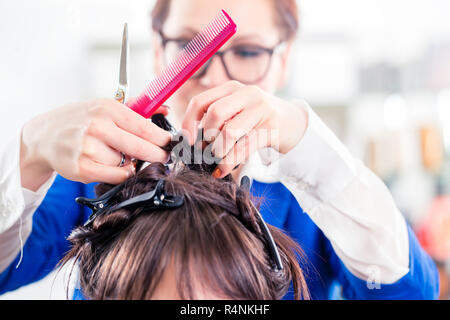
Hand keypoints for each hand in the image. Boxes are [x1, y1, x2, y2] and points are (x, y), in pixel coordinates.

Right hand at [20, 98, 170, 189]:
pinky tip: (115, 165)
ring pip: (127, 163)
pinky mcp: (82, 168)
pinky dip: (121, 173)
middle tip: (165, 157)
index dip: (163, 139)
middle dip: (158, 155)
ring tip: (117, 155)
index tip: (174, 144)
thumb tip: (166, 109)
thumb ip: (137, 110)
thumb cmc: (81, 121)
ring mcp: (88, 148)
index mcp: (107, 109)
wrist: (44, 135)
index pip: (145, 127)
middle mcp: (97, 127)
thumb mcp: (105, 107)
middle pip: (140, 148)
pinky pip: (115, 176)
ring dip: (130, 163)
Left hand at [182, 81, 307, 177]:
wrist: (293, 122)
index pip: (200, 101)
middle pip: (214, 114)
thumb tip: (190, 141)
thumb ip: (216, 119)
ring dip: (218, 152)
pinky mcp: (271, 128)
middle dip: (206, 138)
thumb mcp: (236, 111)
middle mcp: (247, 94)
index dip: (188, 123)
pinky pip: (243, 148)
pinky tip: (223, 170)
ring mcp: (261, 110)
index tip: (186, 141)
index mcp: (232, 88)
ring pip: (229, 132)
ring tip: (217, 161)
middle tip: (204, 152)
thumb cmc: (256, 120)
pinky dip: (229, 163)